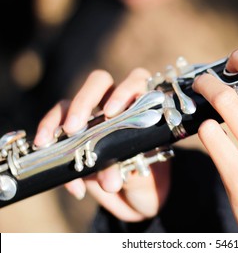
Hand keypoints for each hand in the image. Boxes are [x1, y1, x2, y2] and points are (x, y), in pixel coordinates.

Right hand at [34, 68, 169, 221]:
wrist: (136, 197)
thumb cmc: (145, 178)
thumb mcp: (140, 176)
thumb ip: (125, 171)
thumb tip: (109, 181)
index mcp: (140, 108)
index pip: (135, 82)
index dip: (125, 91)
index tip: (111, 113)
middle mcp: (115, 107)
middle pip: (99, 82)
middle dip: (84, 100)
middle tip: (75, 127)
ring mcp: (91, 120)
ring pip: (69, 102)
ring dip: (57, 119)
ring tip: (49, 142)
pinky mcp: (71, 138)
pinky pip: (53, 131)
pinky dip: (52, 149)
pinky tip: (64, 174)